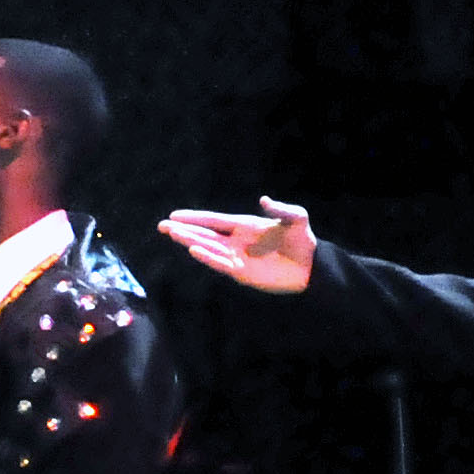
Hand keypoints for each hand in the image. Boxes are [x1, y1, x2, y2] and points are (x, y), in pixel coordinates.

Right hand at [157, 196, 316, 295]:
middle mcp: (235, 241)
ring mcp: (236, 257)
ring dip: (190, 241)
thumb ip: (281, 209)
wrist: (311, 267)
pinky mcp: (241, 273)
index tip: (174, 216)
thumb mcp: (296, 219)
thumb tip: (263, 200)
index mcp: (244, 226)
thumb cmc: (302, 240)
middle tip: (162, 226)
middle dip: (183, 230)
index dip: (194, 218)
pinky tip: (194, 250)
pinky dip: (207, 257)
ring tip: (173, 235)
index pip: (213, 220)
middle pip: (204, 234)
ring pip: (208, 247)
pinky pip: (220, 264)